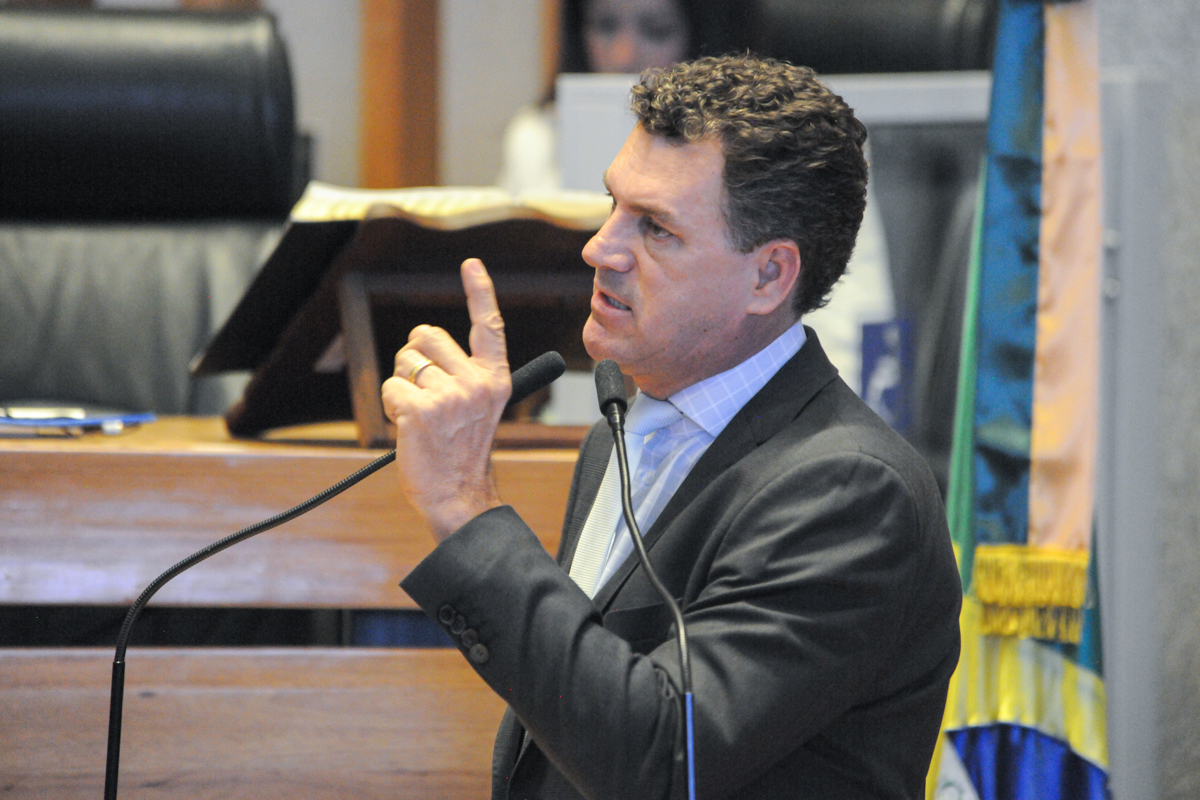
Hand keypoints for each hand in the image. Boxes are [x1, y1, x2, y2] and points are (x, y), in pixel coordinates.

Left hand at [381, 258, 511, 539]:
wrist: (459, 495)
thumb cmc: (463, 453)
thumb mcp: (481, 408)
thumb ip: (465, 375)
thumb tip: (425, 345)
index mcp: (494, 379)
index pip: (489, 326)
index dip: (480, 291)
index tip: (471, 265)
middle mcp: (476, 382)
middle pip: (426, 336)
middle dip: (415, 358)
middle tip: (426, 394)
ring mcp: (449, 396)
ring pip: (404, 361)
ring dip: (402, 384)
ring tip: (420, 415)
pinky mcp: (421, 410)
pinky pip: (390, 388)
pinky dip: (392, 406)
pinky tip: (410, 427)